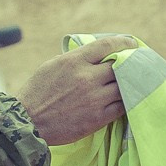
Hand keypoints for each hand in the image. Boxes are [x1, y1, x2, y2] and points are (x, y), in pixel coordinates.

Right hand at [15, 35, 136, 145]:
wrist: (27, 122)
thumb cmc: (37, 92)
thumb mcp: (52, 65)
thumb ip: (75, 58)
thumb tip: (96, 55)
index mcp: (74, 61)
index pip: (107, 45)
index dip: (124, 43)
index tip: (132, 45)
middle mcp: (87, 78)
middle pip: (121, 65)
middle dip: (131, 64)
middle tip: (137, 65)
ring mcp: (94, 99)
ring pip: (125, 86)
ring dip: (131, 84)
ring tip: (134, 83)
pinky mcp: (98, 118)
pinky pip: (122, 107)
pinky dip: (127, 101)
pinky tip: (127, 99)